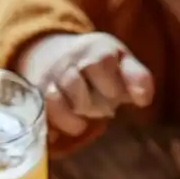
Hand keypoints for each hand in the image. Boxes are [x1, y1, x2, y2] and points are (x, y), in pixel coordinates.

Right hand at [18, 32, 153, 139]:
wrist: (46, 52)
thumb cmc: (93, 63)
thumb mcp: (120, 61)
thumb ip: (138, 78)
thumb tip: (144, 99)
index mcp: (97, 50)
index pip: (112, 81)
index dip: (115, 93)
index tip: (114, 92)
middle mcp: (71, 61)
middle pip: (87, 99)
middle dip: (96, 108)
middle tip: (96, 103)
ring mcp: (51, 78)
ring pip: (65, 107)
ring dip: (77, 120)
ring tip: (81, 114)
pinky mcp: (35, 95)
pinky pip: (47, 116)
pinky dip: (57, 127)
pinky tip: (64, 127)